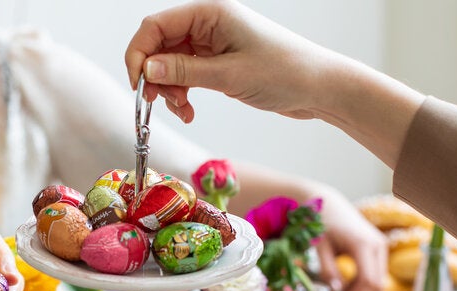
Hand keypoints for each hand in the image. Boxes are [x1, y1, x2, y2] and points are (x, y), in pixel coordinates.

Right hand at [125, 0, 423, 167]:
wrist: (319, 88)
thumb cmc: (284, 72)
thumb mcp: (229, 75)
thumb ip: (185, 72)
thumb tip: (147, 70)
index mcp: (211, 13)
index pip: (155, 26)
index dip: (139, 54)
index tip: (138, 84)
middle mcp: (208, 24)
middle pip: (159, 45)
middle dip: (154, 76)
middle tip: (158, 102)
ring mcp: (212, 44)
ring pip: (170, 64)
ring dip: (168, 90)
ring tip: (182, 110)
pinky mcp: (217, 63)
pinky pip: (186, 76)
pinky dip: (182, 94)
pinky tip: (189, 111)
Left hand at [311, 190, 386, 290]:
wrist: (330, 204)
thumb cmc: (322, 223)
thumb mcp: (321, 247)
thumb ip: (328, 270)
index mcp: (363, 244)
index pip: (368, 282)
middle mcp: (378, 245)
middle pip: (376, 285)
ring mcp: (381, 246)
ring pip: (378, 281)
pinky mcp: (378, 249)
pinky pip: (375, 273)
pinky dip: (363, 285)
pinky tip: (347, 289)